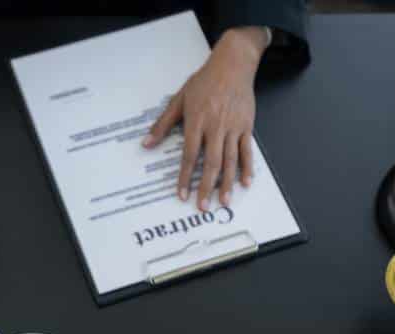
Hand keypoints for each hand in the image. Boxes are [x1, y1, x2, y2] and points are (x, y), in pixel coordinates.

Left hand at [143, 27, 270, 210]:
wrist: (233, 64)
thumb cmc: (204, 81)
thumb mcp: (179, 99)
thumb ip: (163, 124)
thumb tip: (146, 143)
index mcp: (197, 121)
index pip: (189, 155)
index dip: (185, 176)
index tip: (182, 194)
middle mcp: (216, 127)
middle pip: (211, 162)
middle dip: (206, 186)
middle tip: (203, 207)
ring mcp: (233, 127)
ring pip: (230, 160)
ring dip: (227, 183)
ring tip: (224, 201)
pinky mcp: (246, 126)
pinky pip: (247, 150)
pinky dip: (247, 167)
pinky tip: (245, 182)